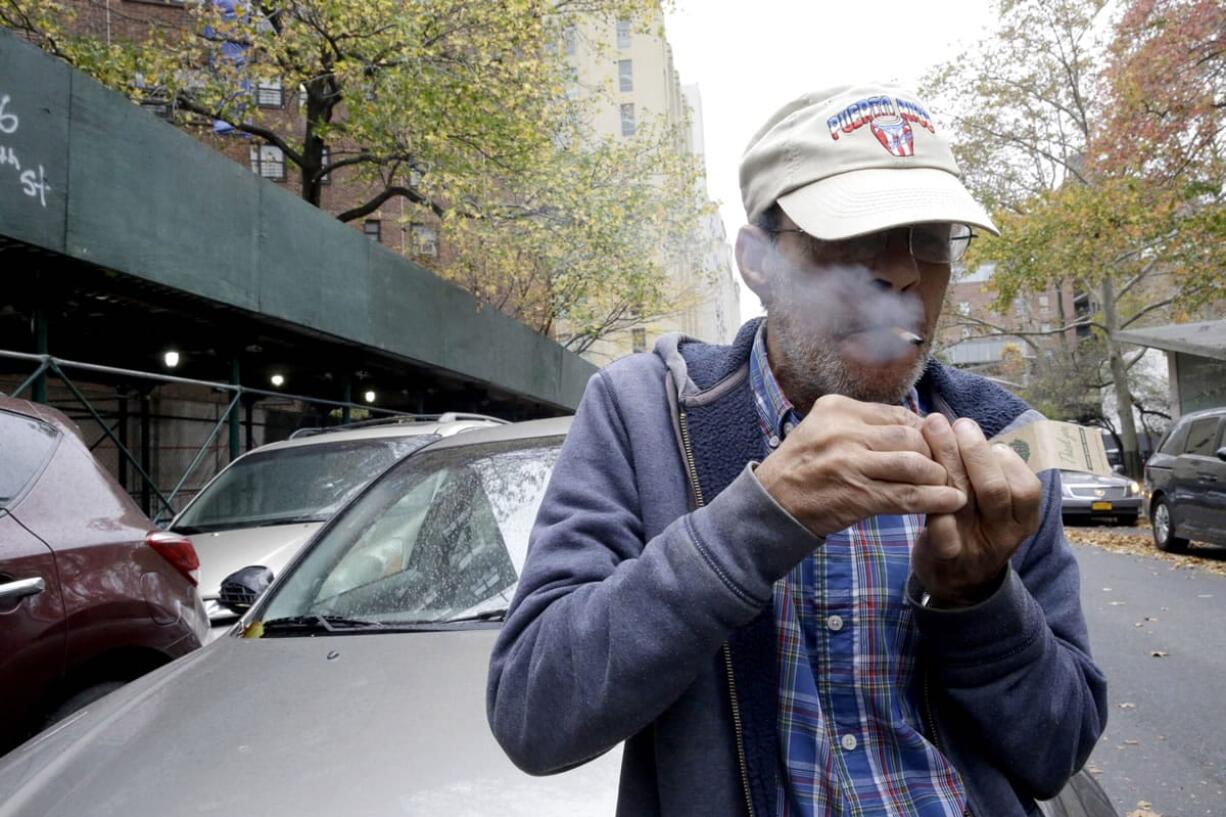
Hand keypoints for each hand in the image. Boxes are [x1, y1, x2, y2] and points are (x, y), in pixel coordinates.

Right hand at [754, 394, 966, 538]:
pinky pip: (907, 495)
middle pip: (910, 435)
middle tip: (943, 467)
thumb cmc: (800, 468)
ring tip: (947, 485)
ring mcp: (850, 463)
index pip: (896, 413)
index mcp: (837, 408)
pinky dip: (935, 499)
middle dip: (933, 453)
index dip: (922, 430)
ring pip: (914, 463)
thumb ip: (859, 424)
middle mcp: (844, 431)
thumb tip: (910, 425)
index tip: (933, 444)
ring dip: (937, 477)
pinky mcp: (857, 494)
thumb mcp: (822, 429)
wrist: (771, 503)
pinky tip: (950, 502)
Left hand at [912, 414, 1042, 606]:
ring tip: (932, 429)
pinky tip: (920, 474)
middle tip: (954, 422)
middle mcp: (1004, 534)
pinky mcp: (946, 556)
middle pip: (993, 489)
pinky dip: (931, 496)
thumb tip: (967, 428)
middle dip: (973, 450)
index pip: (1026, 486)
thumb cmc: (976, 530)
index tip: (981, 436)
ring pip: (963, 499)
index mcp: (1024, 520)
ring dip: (946, 459)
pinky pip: (941, 525)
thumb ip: (990, 475)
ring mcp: (975, 547)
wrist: (959, 585)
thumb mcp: (996, 509)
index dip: (1004, 458)